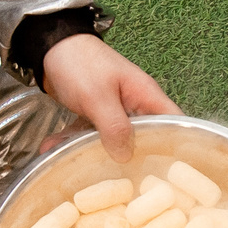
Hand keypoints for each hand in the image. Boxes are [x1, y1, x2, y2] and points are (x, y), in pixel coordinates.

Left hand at [41, 35, 177, 162]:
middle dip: (134, 160)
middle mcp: (135, 105)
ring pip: (113, 139)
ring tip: (79, 169)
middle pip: (145, 138)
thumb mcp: (98, 96)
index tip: (169, 172)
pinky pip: (88, 133)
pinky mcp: (94, 113)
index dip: (177, 146)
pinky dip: (72, 141)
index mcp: (146, 96)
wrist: (49, 45)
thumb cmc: (80, 63)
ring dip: (93, 152)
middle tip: (125, 183)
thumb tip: (126, 157)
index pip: (173, 123)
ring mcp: (114, 109)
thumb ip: (114, 126)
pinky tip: (52, 148)